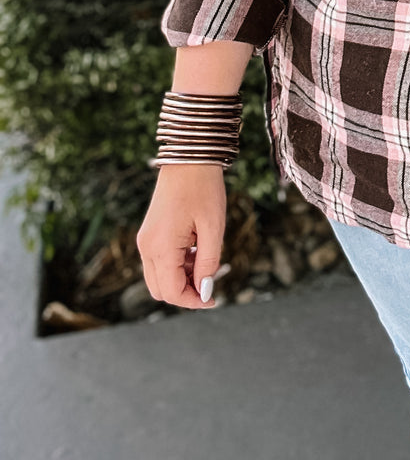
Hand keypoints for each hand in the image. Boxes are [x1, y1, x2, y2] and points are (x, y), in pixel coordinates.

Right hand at [137, 164, 228, 309]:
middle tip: (209, 283)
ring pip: (158, 277)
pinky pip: (158, 262)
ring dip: (181, 279)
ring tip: (205, 261)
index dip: (193, 301)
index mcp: (160, 247)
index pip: (171, 292)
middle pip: (160, 290)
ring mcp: (145, 240)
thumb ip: (208, 263)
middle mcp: (146, 247)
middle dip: (185, 292)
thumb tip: (204, 291)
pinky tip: (196, 251)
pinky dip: (176, 265)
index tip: (213, 298)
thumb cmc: (203, 189)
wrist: (189, 158)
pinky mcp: (149, 234)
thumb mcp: (213, 227)